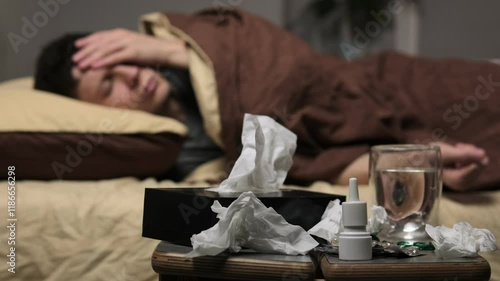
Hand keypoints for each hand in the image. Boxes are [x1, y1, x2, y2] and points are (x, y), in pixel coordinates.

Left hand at [72, 29, 187, 68]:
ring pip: (104, 50)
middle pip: (99, 43)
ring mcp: (127, 43)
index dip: (88, 40)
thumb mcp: (135, 46)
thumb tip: (113, 55)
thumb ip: (123, 48)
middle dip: (85, 51)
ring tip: (80, 64)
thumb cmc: (153, 51)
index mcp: (122, 33)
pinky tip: (93, 67)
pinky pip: (114, 57)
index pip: (100, 36)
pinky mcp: (132, 52)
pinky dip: (102, 62)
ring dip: (90, 57)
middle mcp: (122, 36)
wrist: (168, 50)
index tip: (77, 46)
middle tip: (74, 58)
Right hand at [433, 142, 488, 191]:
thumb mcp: (446, 153)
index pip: (479, 164)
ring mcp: (464, 183)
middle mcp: (463, 184)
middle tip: (456, 147)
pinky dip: (467, 160)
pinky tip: (457, 158)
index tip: (458, 146)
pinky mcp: (464, 181)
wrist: (418, 162)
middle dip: (470, 154)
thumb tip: (483, 154)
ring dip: (468, 156)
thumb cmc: (429, 157)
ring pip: (479, 165)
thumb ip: (464, 154)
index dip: (472, 152)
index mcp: (459, 179)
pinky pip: (475, 168)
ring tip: (454, 152)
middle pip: (480, 165)